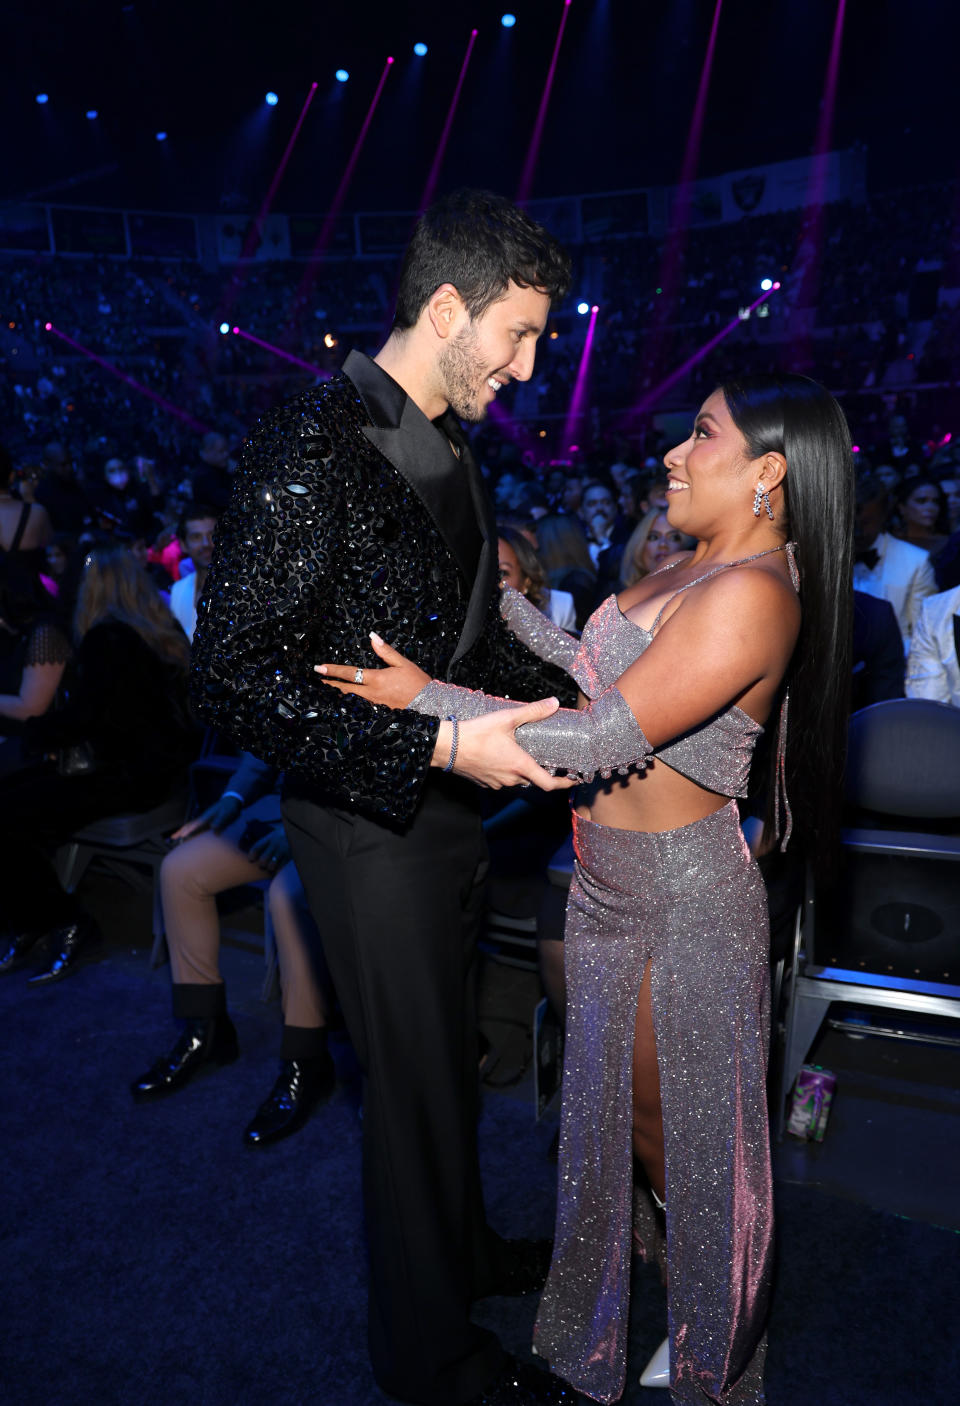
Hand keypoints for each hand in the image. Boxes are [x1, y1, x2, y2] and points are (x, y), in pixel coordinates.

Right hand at [171, 793, 242, 841]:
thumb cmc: (230, 808)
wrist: (232, 801)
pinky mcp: (207, 821)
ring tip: (176, 837)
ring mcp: (205, 819)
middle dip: (181, 831)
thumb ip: (220, 821)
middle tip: (173, 838)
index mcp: (207, 817)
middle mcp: (203, 818)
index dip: (190, 831)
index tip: (183, 837)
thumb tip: (213, 828)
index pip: (196, 825)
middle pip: (190, 825)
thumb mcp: (227, 814)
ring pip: (191, 826)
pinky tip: (188, 835)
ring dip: (183, 831)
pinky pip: (196, 827)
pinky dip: (190, 831)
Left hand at [247, 826, 290, 871]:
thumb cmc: (284, 835)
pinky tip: (278, 868)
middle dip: (262, 864)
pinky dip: (278, 869)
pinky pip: (281, 867)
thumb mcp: (274, 834)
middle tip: (263, 864)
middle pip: (263, 859)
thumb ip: (265, 842)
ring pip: (271, 865)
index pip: (256, 847)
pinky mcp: (290, 856)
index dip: (251, 855)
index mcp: (270, 838)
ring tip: (271, 866)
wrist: (299, 832)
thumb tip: (254, 852)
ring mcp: (283, 850)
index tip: (251, 859)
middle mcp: (275, 844)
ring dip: (270, 867)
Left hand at [315, 632, 429, 708]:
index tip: (319, 668)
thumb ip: (385, 651)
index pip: (349, 673)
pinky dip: (352, 698)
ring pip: (352, 697)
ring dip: (340, 691)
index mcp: (376, 679)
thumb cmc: (418, 682)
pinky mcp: (380, 709)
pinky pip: (361, 703)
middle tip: (318, 679)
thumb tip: (372, 637)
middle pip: (346, 688)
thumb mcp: (403, 663)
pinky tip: (348, 696)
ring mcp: (375, 703)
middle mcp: (372, 693)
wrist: (430, 704)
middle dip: (331, 684)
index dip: (333, 670)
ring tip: (329, 687)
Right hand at [440, 698, 575, 791]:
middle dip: (539, 771)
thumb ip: (533, 711)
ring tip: (519, 754)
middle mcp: (511, 778)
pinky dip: (505, 771)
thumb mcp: (507, 718)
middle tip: (544, 759)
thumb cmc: (475, 733)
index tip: (573, 780)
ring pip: (516, 780)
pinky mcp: (485, 783)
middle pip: (532, 780)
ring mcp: (497, 783)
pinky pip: (501, 780)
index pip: (549, 784)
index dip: (564, 784)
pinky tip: (499, 756)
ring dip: (520, 771)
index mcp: (520, 765)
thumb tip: (554, 703)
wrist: (446, 746)